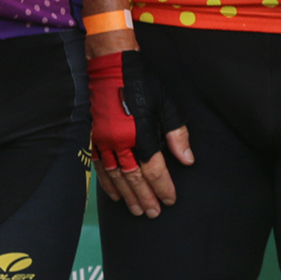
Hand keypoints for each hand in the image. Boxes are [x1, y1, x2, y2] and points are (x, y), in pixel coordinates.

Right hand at [88, 49, 191, 216]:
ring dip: (127, 196)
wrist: (110, 66)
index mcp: (140, 133)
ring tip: (136, 210)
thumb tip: (187, 160)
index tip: (170, 200)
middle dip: (145, 198)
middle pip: (133, 178)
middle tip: (153, 213)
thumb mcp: (166, 103)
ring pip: (116, 177)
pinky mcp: (93, 138)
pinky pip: (100, 168)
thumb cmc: (142, 82)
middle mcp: (119, 142)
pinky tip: (115, 195)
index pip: (154, 169)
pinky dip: (107, 184)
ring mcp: (103, 142)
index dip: (163, 187)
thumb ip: (177, 134)